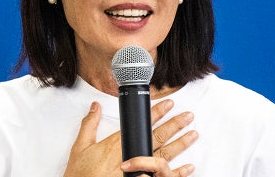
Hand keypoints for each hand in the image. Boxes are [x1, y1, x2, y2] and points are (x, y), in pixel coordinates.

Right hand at [63, 100, 197, 176]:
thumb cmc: (80, 174)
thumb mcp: (81, 147)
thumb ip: (89, 124)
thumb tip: (94, 106)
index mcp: (119, 144)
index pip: (142, 124)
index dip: (157, 112)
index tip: (169, 103)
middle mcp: (133, 156)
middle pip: (158, 137)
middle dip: (175, 125)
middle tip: (188, 116)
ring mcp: (139, 172)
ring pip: (165, 155)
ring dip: (180, 145)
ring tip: (193, 134)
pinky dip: (177, 173)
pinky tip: (189, 167)